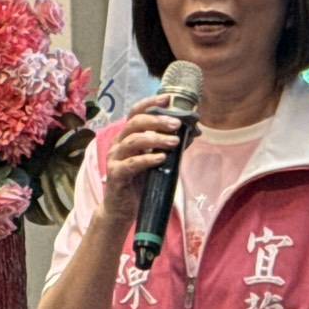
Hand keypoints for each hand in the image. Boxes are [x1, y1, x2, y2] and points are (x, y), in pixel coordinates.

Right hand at [98, 94, 185, 225]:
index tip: (168, 98)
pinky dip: (147, 159)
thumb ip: (170, 146)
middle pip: (134, 123)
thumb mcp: (157, 162)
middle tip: (177, 124)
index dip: (150, 103)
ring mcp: (115, 159)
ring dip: (156, 139)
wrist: (122, 210)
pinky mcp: (116, 175)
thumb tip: (194, 131)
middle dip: (157, 121)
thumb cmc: (140, 183)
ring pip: (133, 141)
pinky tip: (162, 158)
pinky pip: (131, 164)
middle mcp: (118, 144)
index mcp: (127, 137)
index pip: (135, 113)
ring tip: (175, 142)